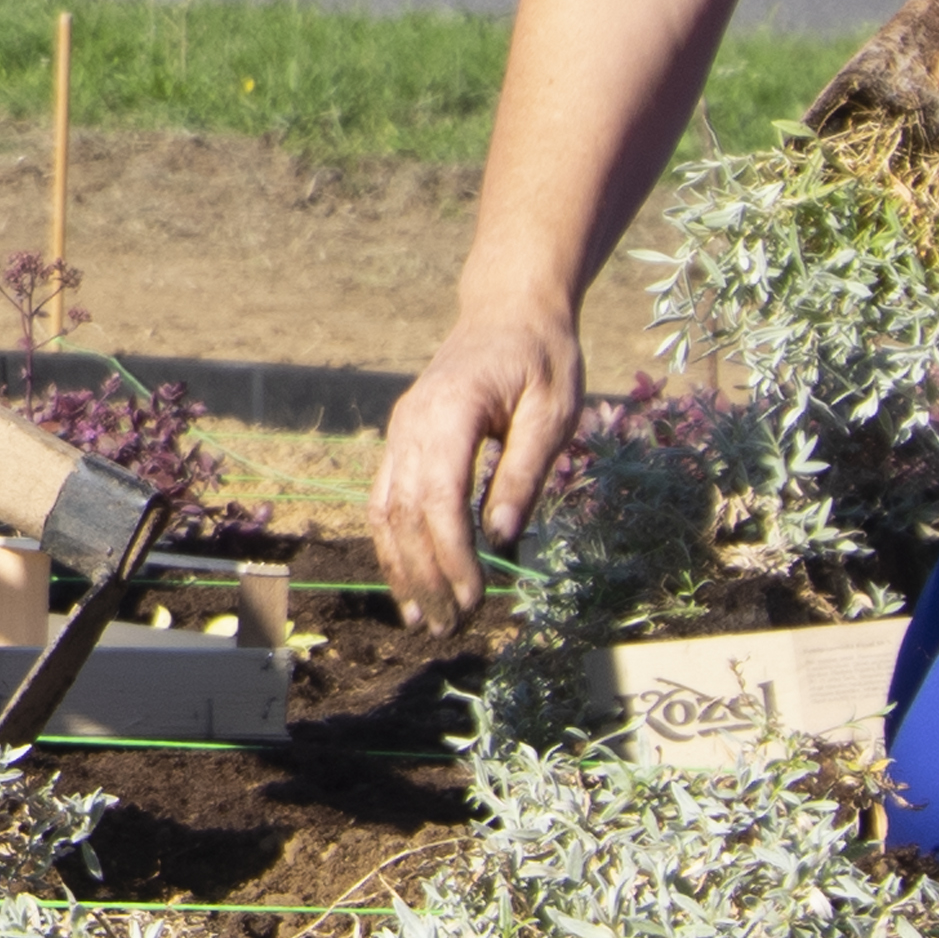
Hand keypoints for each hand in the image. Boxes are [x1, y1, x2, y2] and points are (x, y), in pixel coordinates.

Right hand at [374, 303, 585, 630]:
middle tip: (454, 627)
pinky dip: (393, 544)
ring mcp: (400, 431)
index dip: (453, 555)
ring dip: (403, 569)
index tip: (476, 598)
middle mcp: (411, 424)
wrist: (510, 310)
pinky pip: (385, 498)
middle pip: (406, 514)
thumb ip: (524, 474)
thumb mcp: (553, 413)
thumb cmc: (542, 357)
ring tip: (426, 619)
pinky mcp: (402, 440)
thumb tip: (501, 540)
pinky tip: (410, 581)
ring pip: (386, 511)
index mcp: (450, 412)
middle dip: (428, 576)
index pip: (440, 499)